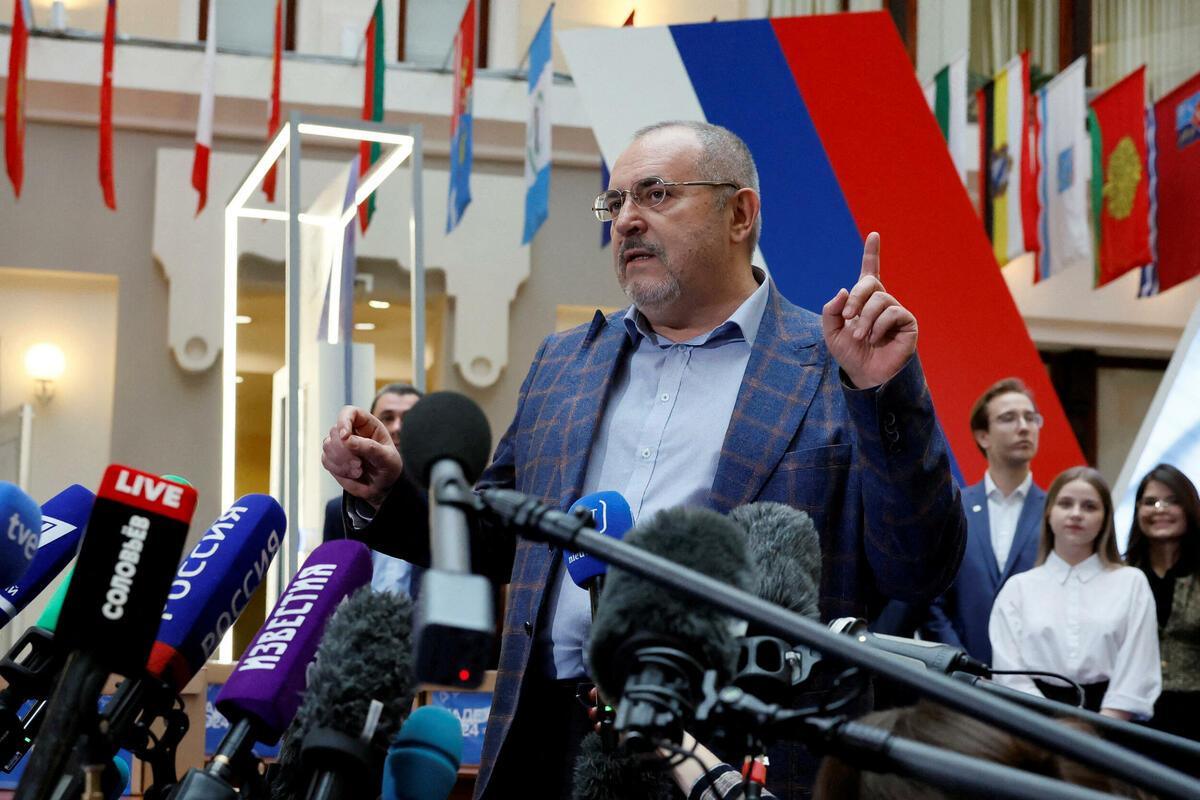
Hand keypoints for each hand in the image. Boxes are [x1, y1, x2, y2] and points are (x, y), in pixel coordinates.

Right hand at [320, 405, 402, 508]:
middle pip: (335, 430)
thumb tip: (347, 440)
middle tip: (360, 464)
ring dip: (342, 461)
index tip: (345, 436)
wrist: (382, 486)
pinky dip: (338, 469)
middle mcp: (351, 431)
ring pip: (327, 445)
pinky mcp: (332, 458)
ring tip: (359, 470)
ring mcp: (340, 444)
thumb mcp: (387, 458)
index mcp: (367, 424)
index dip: (344, 421)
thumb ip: (370, 447)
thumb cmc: (388, 468)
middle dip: (345, 450)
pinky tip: (352, 474)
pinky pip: (325, 459)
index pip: (349, 412)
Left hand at [822, 231, 917, 388]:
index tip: (873, 235)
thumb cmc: (850, 354)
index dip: (871, 253)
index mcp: (864, 301)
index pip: (869, 272)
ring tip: (860, 336)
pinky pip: (892, 312)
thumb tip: (844, 290)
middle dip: (856, 298)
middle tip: (848, 318)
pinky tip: (876, 339)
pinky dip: (879, 326)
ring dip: (865, 319)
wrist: (865, 375)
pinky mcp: (907, 322)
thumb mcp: (831, 331)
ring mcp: (896, 310)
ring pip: (880, 299)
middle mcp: (882, 302)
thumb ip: (832, 310)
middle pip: (870, 283)